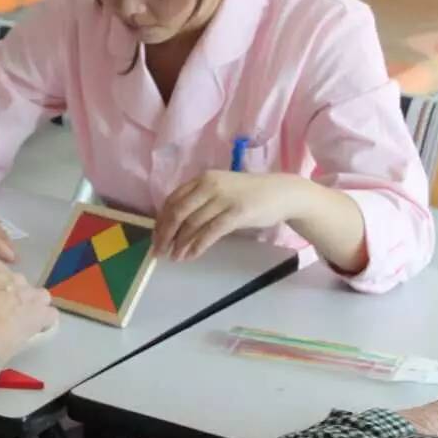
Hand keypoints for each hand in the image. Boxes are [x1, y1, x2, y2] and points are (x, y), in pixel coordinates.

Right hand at [0, 264, 57, 365]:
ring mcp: (31, 296)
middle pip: (18, 282)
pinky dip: (44, 320)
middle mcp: (16, 279)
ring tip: (23, 316)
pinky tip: (35, 327)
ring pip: (40, 295)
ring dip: (33, 303)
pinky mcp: (41, 315)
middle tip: (2, 309)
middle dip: (12, 293)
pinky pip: (51, 313)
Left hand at [154, 171, 300, 260]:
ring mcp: (223, 198)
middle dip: (165, 235)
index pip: (172, 200)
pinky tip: (191, 256)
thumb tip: (173, 227)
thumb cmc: (248, 195)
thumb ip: (198, 203)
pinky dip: (197, 246)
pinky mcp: (237, 213)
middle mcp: (209, 185)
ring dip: (180, 244)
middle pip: (178, 213)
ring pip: (192, 224)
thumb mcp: (219, 191)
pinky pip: (210, 232)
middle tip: (159, 252)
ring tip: (175, 258)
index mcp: (201, 179)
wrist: (281, 193)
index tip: (155, 237)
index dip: (161, 221)